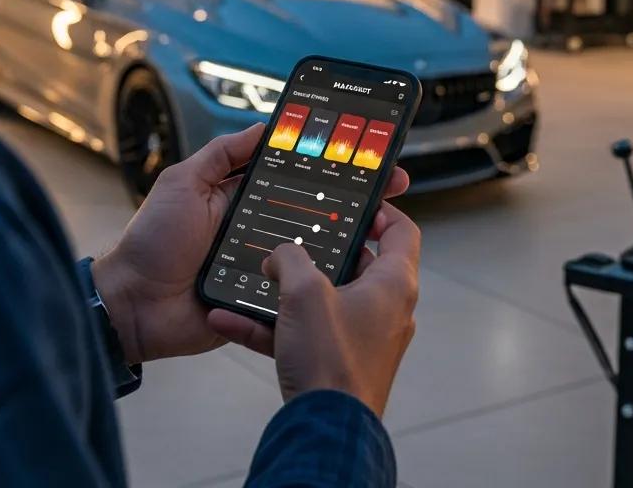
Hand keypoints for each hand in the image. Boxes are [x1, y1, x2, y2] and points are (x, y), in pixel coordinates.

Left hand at [92, 124, 410, 365]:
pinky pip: (300, 289)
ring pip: (315, 249)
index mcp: (242, 196)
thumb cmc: (152, 240)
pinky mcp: (265, 299)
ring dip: (348, 239)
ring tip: (382, 227)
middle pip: (315, 209)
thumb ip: (223, 155)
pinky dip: (325, 281)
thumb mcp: (184, 181)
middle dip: (353, 198)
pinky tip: (356, 271)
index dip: (327, 164)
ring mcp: (265, 264)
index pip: (294, 174)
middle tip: (391, 188)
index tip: (363, 152)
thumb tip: (265, 128)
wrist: (133, 305)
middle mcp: (258, 226)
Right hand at [208, 200, 419, 417]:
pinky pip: (304, 333)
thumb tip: (280, 254)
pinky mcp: (339, 362)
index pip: (401, 231)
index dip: (380, 210)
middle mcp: (386, 309)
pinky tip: (231, 321)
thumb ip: (290, 258)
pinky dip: (273, 326)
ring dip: (288, 291)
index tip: (354, 201)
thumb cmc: (331, 361)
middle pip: (358, 263)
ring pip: (324, 300)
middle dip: (319, 252)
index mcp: (393, 284)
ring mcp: (364, 337)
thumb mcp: (304, 292)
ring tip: (257, 278)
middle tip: (294, 237)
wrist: (324, 431)